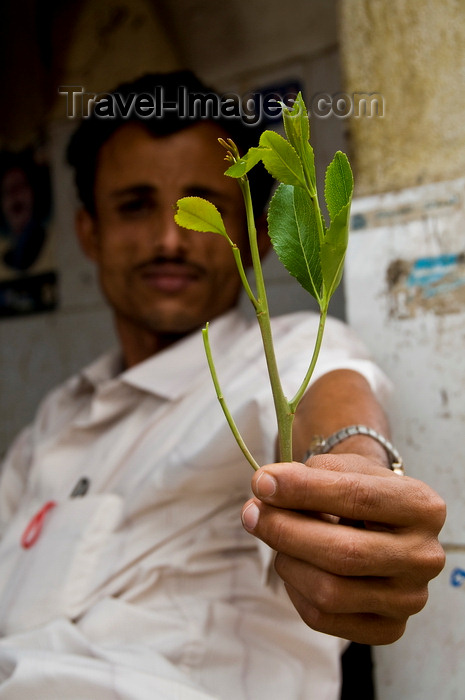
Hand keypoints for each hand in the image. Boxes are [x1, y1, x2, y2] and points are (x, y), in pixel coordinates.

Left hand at [241, 454, 445, 644]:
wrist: (381, 523)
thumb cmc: (358, 489)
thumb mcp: (343, 468)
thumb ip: (308, 475)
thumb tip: (266, 492)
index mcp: (421, 506)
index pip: (357, 497)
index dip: (303, 490)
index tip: (261, 482)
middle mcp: (424, 556)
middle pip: (343, 553)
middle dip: (285, 531)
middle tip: (251, 513)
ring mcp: (409, 599)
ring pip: (330, 592)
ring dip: (287, 561)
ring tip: (277, 538)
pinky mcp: (388, 630)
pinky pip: (323, 619)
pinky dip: (295, 590)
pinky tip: (293, 565)